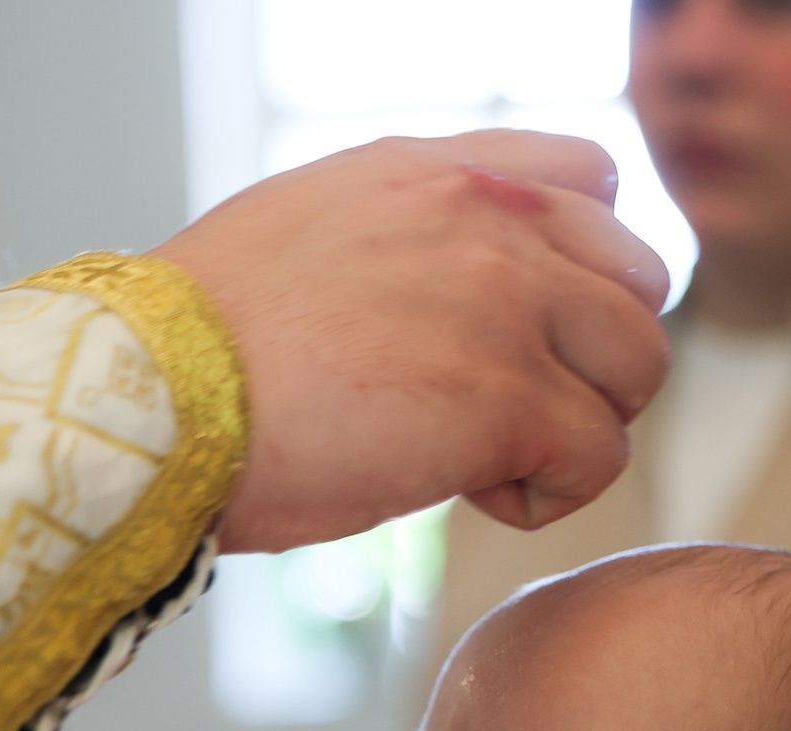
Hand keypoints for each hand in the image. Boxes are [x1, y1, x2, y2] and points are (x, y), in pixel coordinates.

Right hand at [152, 129, 671, 551]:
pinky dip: (552, 494)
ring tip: (495, 463)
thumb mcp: (303, 234)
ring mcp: (508, 305)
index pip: (591, 179)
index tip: (521, 331)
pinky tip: (480, 499)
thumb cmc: (193, 351)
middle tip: (511, 414)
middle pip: (636, 280)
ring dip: (581, 426)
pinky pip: (600, 456)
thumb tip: (415, 303)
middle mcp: (489, 219)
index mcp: (434, 171)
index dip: (578, 268)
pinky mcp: (510, 400)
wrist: (153, 401)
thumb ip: (393, 239)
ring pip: (637, 368)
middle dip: (589, 357)